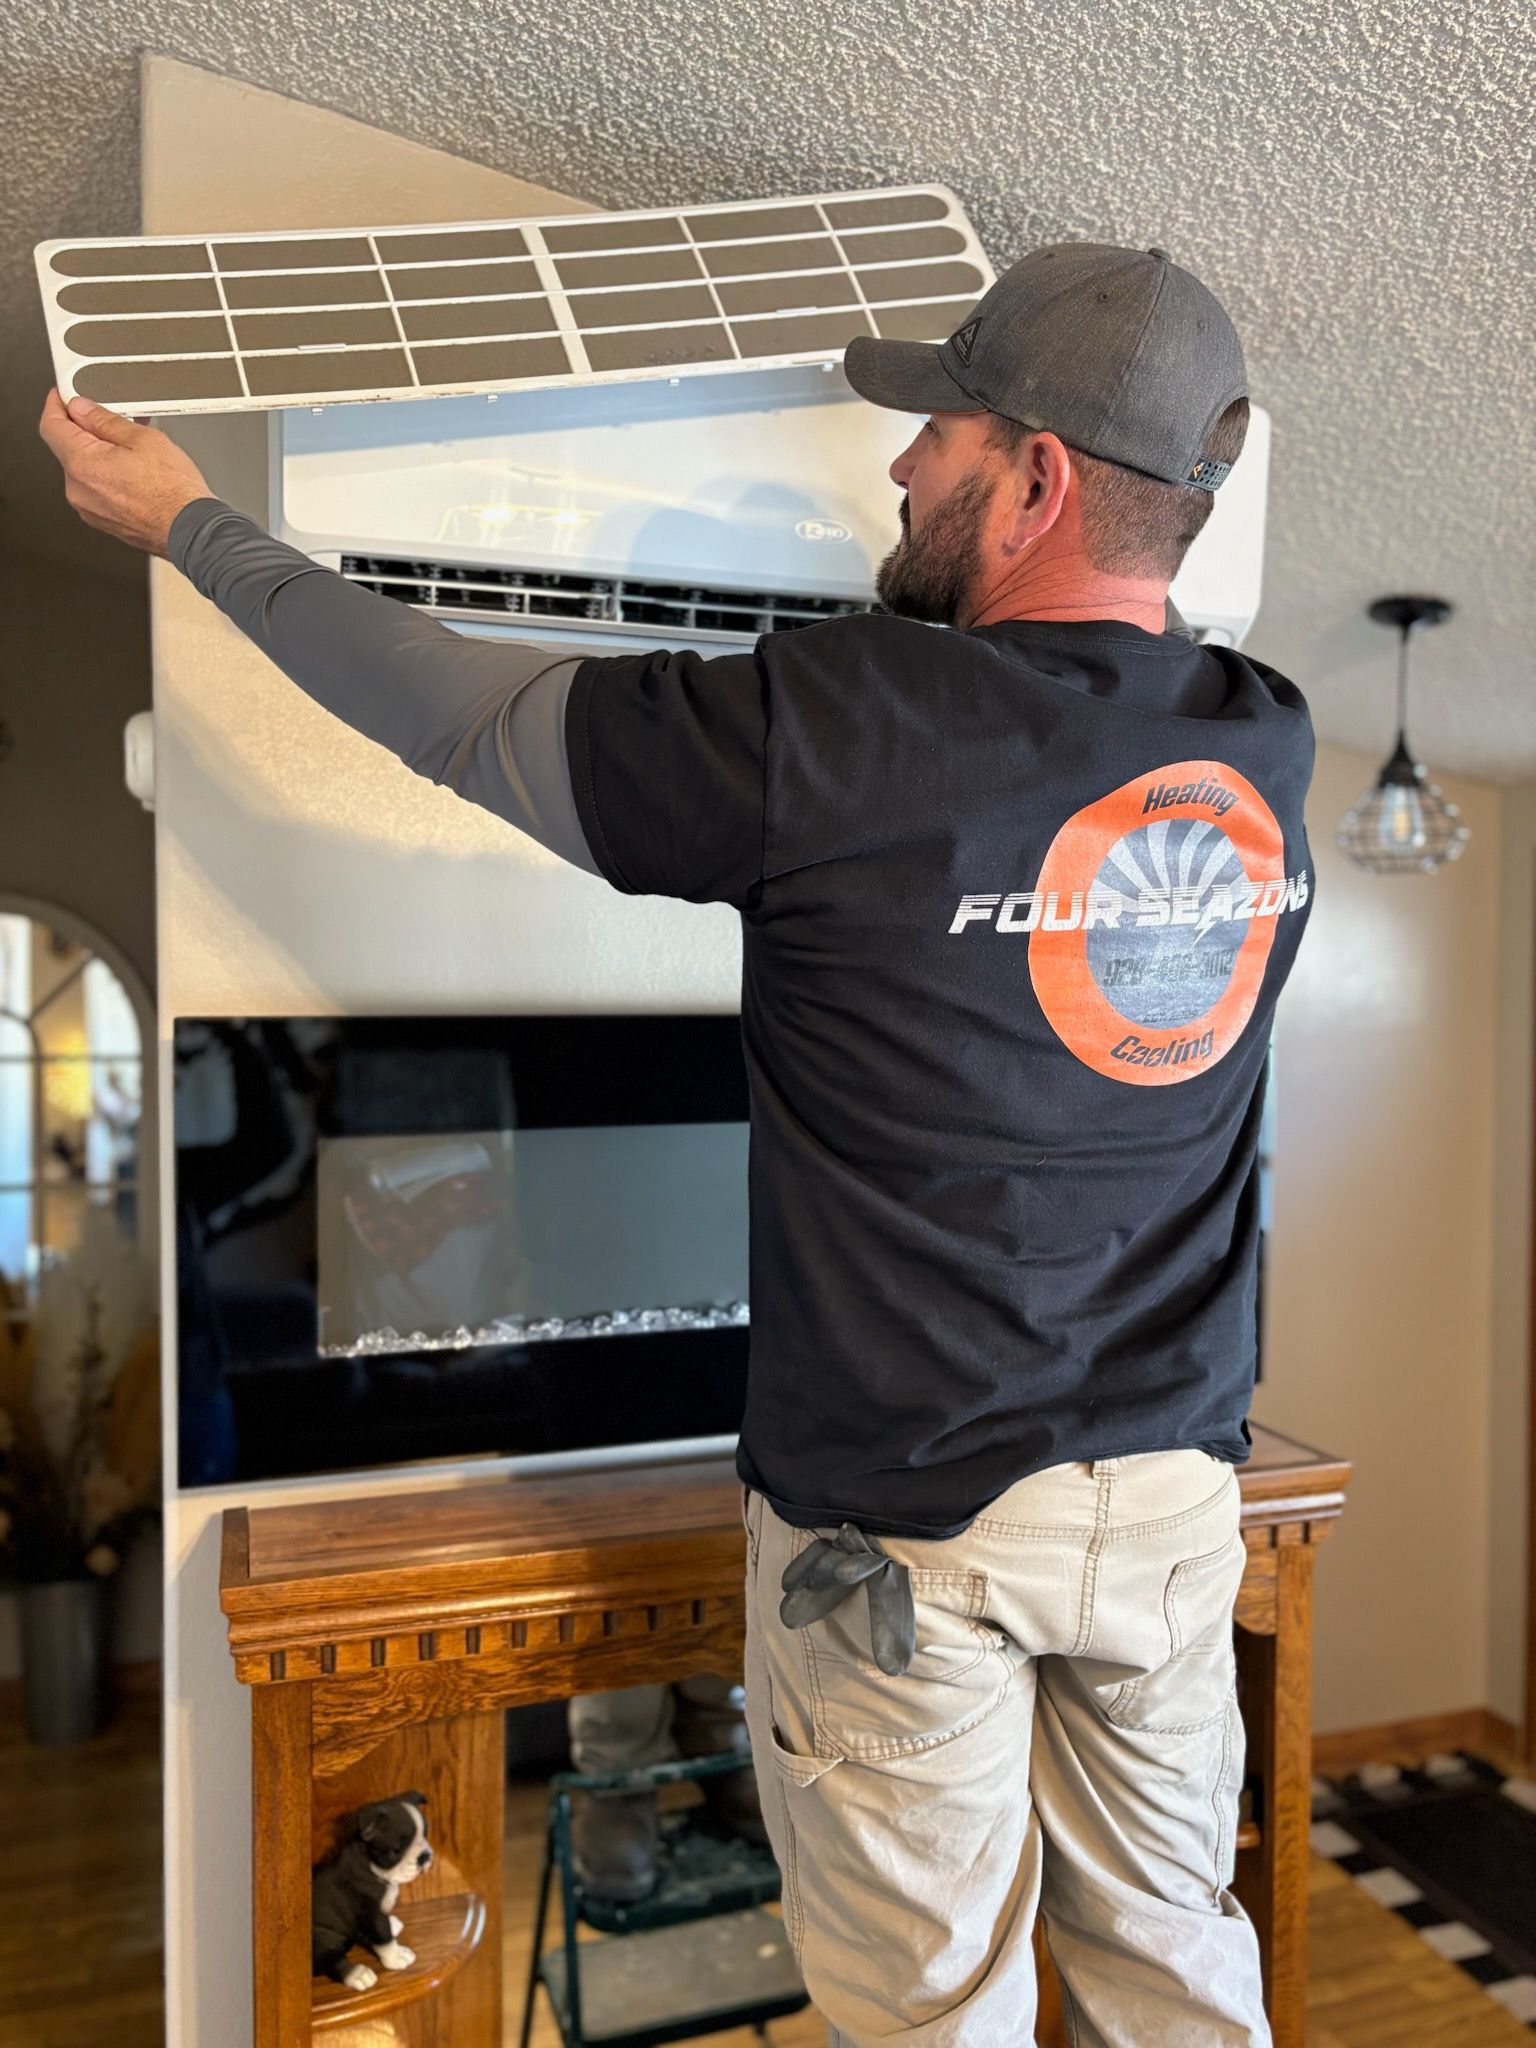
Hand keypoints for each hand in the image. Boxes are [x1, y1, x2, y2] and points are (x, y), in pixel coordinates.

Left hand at [38, 389, 214, 557]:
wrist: (192, 531)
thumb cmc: (174, 493)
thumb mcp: (142, 438)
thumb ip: (104, 420)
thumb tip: (82, 409)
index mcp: (82, 464)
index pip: (51, 425)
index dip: (56, 404)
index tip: (64, 396)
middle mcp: (78, 490)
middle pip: (68, 447)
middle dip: (88, 430)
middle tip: (115, 422)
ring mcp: (89, 509)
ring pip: (84, 470)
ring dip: (101, 455)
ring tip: (134, 452)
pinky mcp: (103, 521)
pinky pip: (97, 490)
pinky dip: (109, 477)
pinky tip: (135, 474)